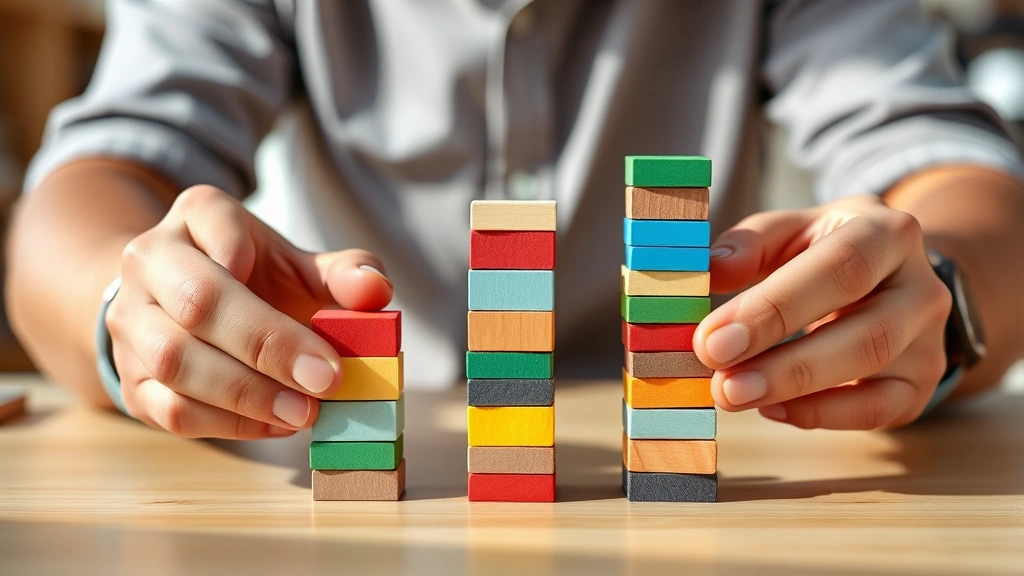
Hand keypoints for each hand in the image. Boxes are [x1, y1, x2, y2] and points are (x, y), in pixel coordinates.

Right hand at [106, 185, 392, 437]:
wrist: (179, 303)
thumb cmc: (256, 280)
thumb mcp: (300, 264)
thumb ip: (343, 273)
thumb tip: (376, 290)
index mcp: (195, 217)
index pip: (219, 225)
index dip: (262, 264)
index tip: (317, 314)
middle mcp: (149, 261)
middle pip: (198, 302)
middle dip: (267, 345)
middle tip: (325, 380)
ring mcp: (129, 321)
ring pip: (175, 360)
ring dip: (247, 394)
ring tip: (304, 412)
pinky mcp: (129, 378)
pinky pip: (168, 408)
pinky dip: (227, 424)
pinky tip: (276, 425)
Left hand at [694, 195, 951, 429]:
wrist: (886, 277)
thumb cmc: (824, 251)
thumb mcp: (790, 231)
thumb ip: (749, 245)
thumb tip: (712, 269)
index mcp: (889, 233)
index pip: (840, 267)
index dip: (775, 306)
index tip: (714, 338)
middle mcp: (922, 287)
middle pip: (865, 330)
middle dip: (786, 362)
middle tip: (721, 380)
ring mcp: (929, 340)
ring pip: (870, 371)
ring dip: (795, 390)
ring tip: (733, 394)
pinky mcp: (919, 384)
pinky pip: (875, 410)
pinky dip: (819, 414)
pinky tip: (769, 407)